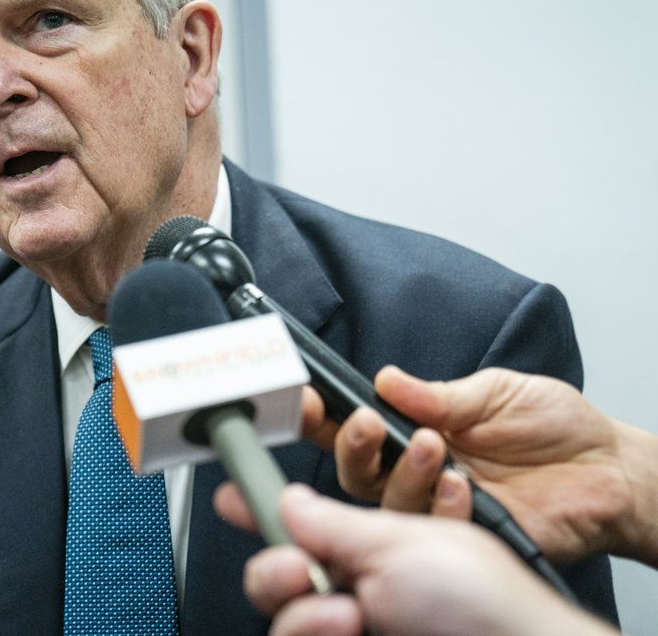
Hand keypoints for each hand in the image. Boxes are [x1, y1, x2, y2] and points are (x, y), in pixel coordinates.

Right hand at [216, 483, 615, 635]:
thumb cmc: (491, 595)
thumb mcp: (406, 541)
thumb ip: (334, 521)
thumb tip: (284, 501)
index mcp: (376, 532)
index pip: (305, 510)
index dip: (262, 498)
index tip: (228, 494)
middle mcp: (364, 578)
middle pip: (280, 568)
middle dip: (272, 565)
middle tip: (291, 569)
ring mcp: (362, 619)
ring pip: (289, 614)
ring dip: (305, 611)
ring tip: (349, 614)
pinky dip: (318, 628)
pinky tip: (356, 622)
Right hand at [329, 365, 650, 563]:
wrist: (608, 470)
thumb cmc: (556, 427)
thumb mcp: (496, 392)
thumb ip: (438, 394)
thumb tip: (384, 380)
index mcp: (415, 430)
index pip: (355, 427)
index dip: (324, 417)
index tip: (309, 400)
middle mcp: (417, 472)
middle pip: (354, 472)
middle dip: (350, 446)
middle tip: (366, 424)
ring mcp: (438, 507)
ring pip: (386, 504)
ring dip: (401, 473)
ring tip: (433, 443)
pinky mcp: (465, 538)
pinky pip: (433, 530)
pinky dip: (442, 505)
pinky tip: (463, 483)